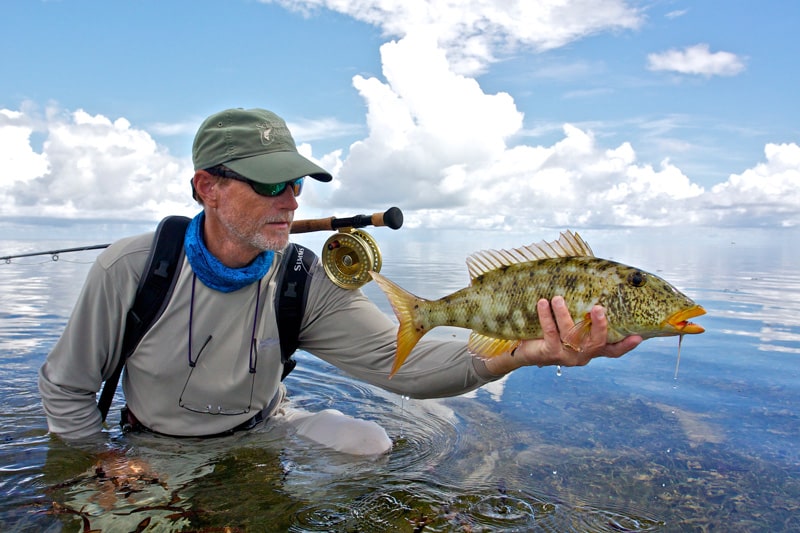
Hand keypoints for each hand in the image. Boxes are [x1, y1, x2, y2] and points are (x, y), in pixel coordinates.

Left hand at [483, 296, 641, 375]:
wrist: (523, 348)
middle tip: (598, 308)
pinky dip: (546, 316)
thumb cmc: (552, 328)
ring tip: (557, 297)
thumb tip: (594, 272)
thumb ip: (583, 306)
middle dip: (599, 326)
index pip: (614, 349)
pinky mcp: (549, 354)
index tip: (639, 336)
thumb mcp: (570, 318)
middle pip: (598, 343)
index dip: (627, 345)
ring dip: (564, 314)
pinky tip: (542, 302)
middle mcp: (584, 354)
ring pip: (571, 336)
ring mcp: (567, 356)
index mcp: (593, 347)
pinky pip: (550, 333)